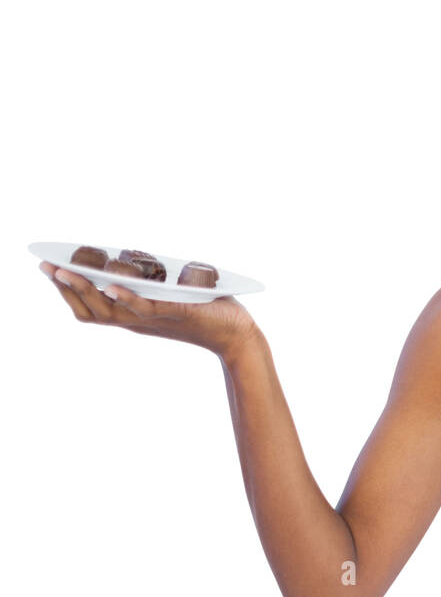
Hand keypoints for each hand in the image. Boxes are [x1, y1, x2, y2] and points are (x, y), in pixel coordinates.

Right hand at [38, 261, 260, 361]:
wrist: (237, 334)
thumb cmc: (206, 312)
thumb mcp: (169, 296)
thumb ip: (151, 285)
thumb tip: (135, 262)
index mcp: (133, 316)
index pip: (89, 308)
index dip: (67, 292)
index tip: (49, 270)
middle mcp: (138, 321)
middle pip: (90, 310)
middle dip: (65, 288)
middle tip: (46, 267)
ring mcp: (154, 319)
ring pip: (110, 310)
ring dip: (85, 290)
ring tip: (65, 272)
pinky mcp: (175, 313)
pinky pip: (145, 308)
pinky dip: (126, 298)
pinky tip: (111, 285)